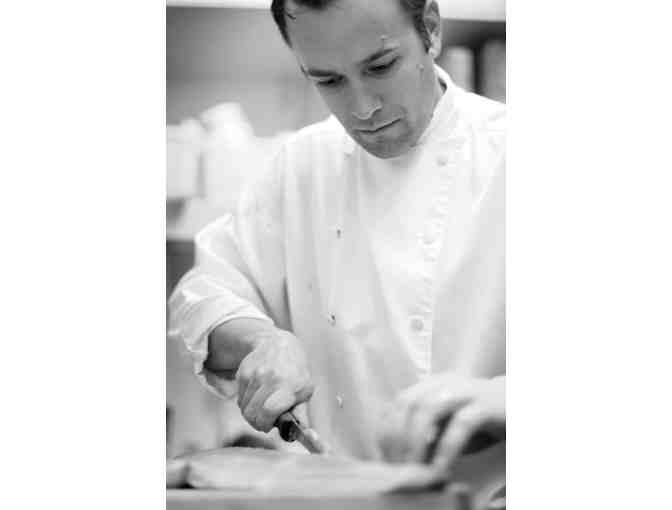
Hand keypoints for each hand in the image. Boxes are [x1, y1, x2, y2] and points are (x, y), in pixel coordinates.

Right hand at [235, 329, 313, 432]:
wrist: (279, 344)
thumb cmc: (295, 372)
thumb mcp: (305, 390)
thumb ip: (301, 414)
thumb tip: (305, 436)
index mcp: (289, 385)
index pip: (269, 410)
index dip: (266, 423)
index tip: (268, 426)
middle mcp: (271, 378)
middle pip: (253, 413)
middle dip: (257, 423)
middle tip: (263, 421)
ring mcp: (255, 374)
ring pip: (244, 407)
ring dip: (251, 413)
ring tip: (262, 406)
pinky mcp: (243, 372)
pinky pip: (239, 398)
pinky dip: (246, 402)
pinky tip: (257, 394)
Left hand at [378, 373, 504, 472]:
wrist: (522, 405)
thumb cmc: (484, 421)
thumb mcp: (449, 427)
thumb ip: (427, 435)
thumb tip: (400, 455)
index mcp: (432, 385)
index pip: (397, 403)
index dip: (387, 431)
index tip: (385, 458)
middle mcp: (444, 382)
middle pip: (406, 404)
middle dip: (397, 438)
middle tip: (397, 468)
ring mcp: (465, 390)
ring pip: (427, 409)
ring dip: (415, 441)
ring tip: (414, 469)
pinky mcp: (486, 404)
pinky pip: (460, 424)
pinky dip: (446, 448)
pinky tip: (440, 468)